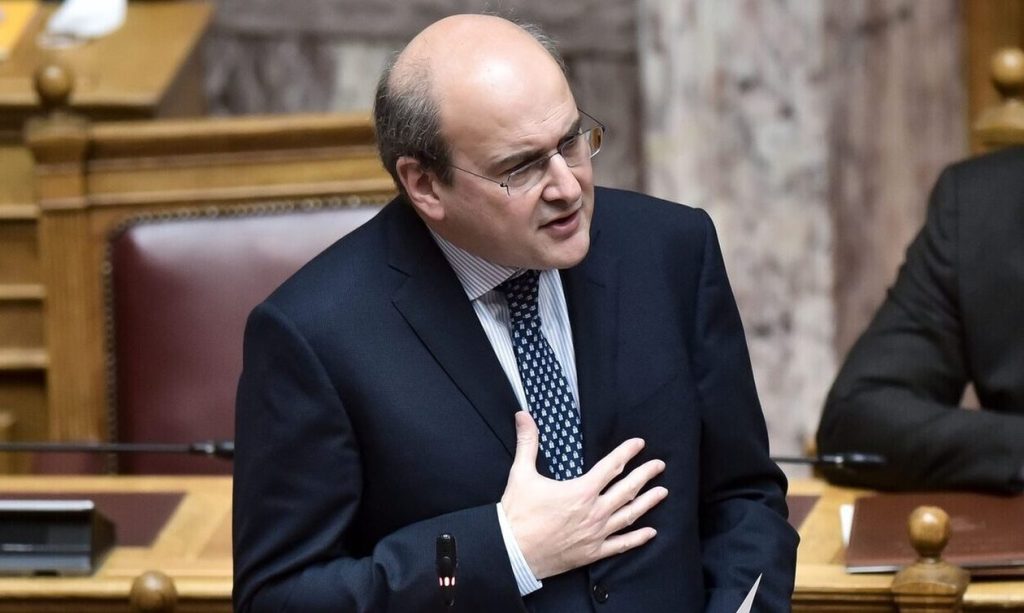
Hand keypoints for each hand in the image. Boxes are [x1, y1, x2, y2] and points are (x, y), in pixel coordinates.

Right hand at [500, 411, 667, 578]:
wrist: (513, 552)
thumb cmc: (517, 514)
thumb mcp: (521, 474)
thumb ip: (527, 442)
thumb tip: (523, 415)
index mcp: (581, 491)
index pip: (611, 466)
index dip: (627, 452)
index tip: (639, 444)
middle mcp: (594, 512)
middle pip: (627, 489)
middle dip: (645, 475)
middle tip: (659, 466)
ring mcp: (596, 534)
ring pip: (629, 515)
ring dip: (647, 502)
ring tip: (662, 493)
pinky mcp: (592, 552)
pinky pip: (621, 545)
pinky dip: (637, 538)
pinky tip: (651, 533)